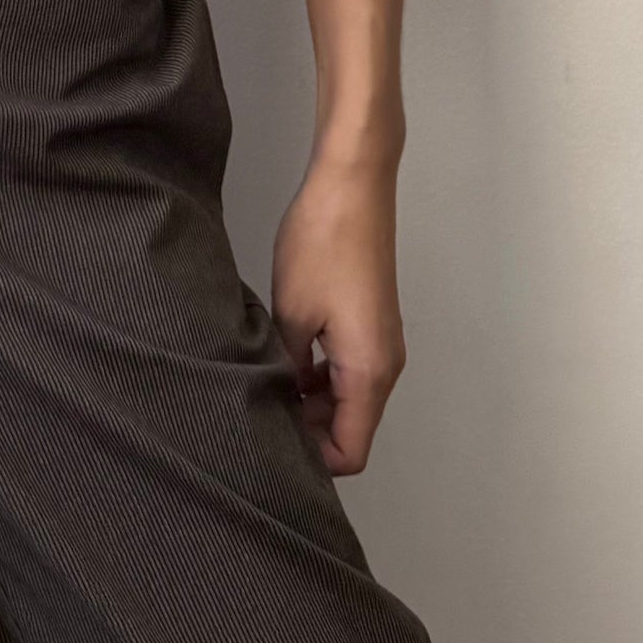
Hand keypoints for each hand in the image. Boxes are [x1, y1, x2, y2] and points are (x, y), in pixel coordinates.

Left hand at [270, 150, 406, 476]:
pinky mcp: (372, 321)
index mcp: (369, 372)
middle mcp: (385, 365)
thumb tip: (276, 402)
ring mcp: (381, 342)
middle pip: (350, 428)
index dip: (311, 457)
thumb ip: (286, 368)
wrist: (353, 185)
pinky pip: (348, 370)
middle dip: (307, 428)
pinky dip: (319, 373)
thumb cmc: (322, 245)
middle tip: (257, 407)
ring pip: (348, 398)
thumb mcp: (291, 314)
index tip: (270, 438)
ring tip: (264, 378)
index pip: (350, 452)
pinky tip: (283, 352)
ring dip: (310, 398)